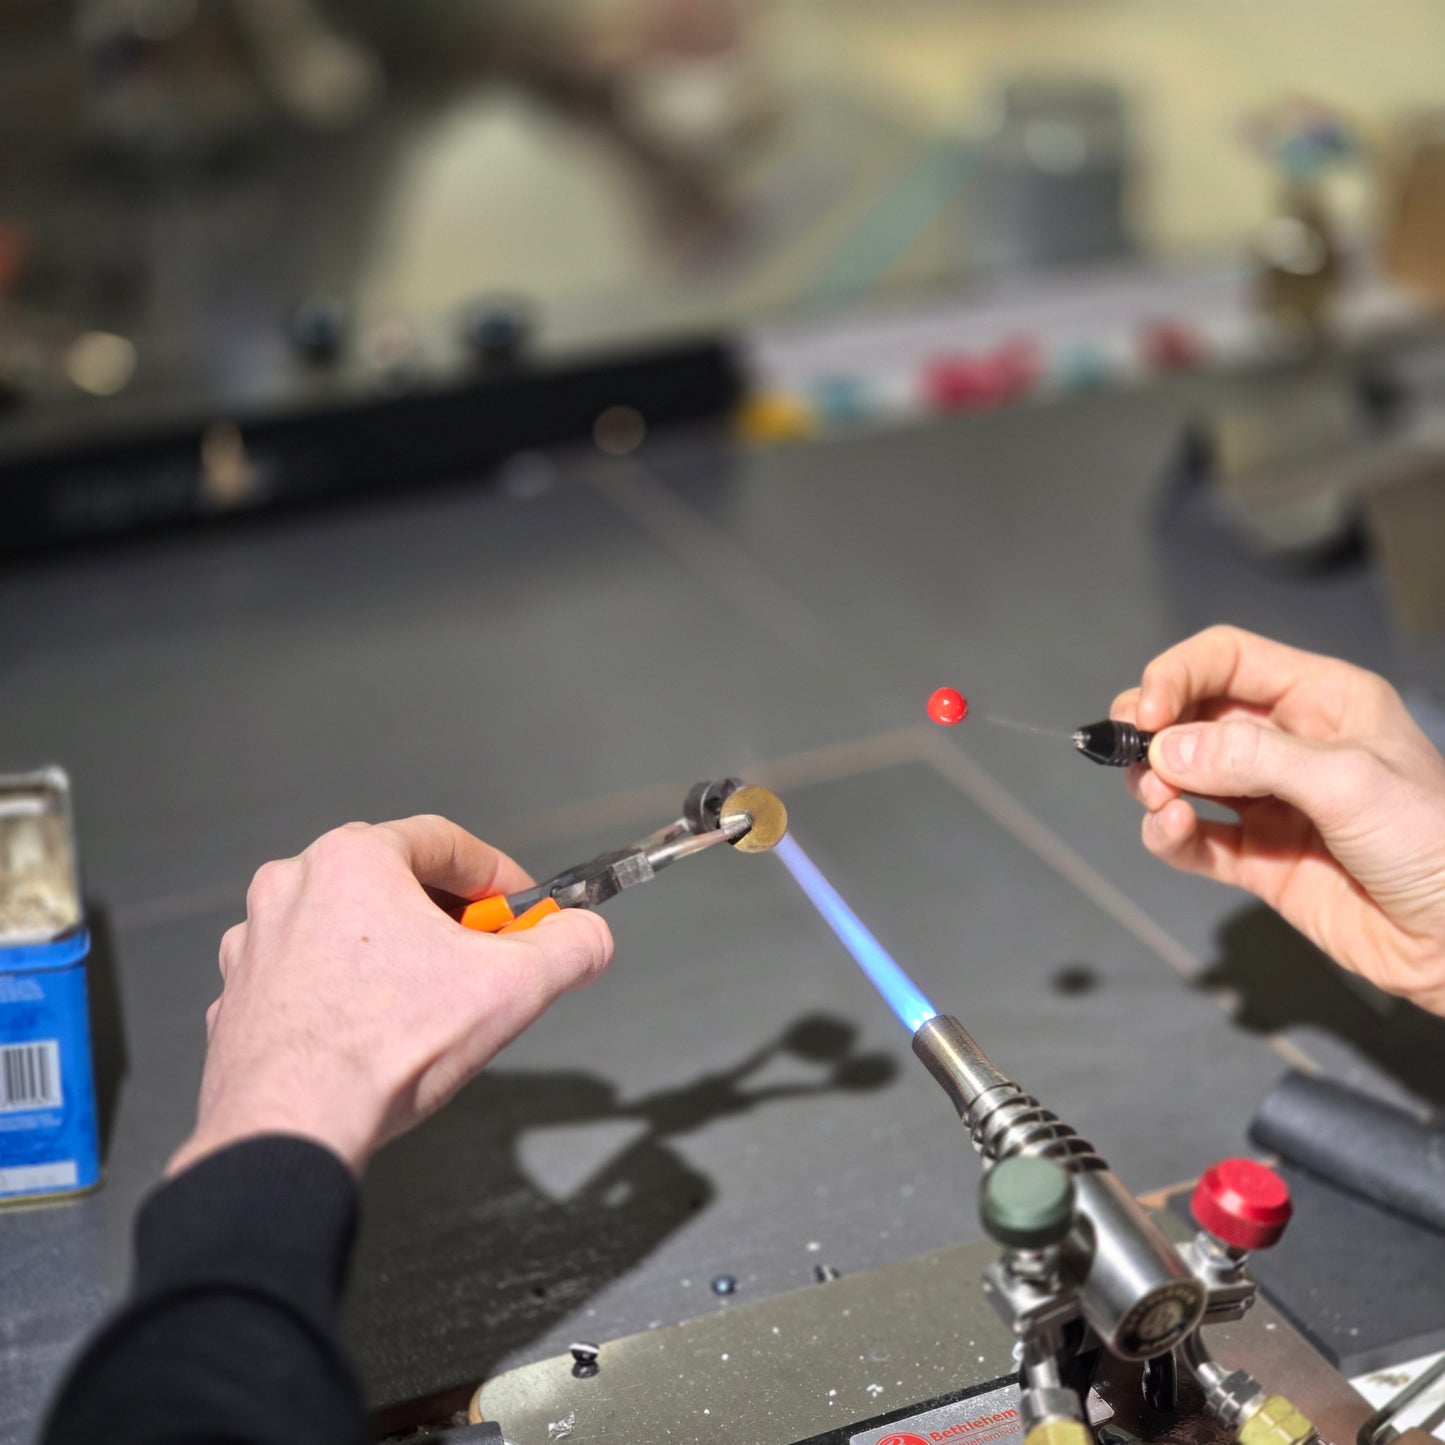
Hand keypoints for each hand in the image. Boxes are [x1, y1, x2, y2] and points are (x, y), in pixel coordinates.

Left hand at [167, 817, 613, 1176]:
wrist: (291, 1129)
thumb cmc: (390, 1047)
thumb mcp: (514, 987)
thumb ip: (570, 947)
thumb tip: (589, 936)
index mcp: (352, 859)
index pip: (445, 842)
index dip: (498, 876)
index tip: (525, 910)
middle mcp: (292, 884)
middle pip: (394, 882)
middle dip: (449, 916)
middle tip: (485, 957)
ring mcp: (255, 942)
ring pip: (347, 927)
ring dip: (394, 951)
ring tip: (431, 1000)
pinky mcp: (237, 997)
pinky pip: (307, 974)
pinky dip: (345, 989)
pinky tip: (374, 1031)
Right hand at [1113, 626, 1444, 1012]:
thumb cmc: (1441, 843)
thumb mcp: (1349, 780)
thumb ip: (1252, 758)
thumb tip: (1168, 750)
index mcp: (1321, 701)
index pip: (1226, 661)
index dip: (1177, 676)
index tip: (1148, 713)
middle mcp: (1288, 745)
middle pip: (1192, 716)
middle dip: (1153, 731)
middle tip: (1135, 754)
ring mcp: (1270, 804)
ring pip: (1181, 777)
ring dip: (1155, 786)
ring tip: (1163, 803)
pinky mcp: (1259, 861)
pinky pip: (1194, 840)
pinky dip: (1169, 836)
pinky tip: (1173, 832)